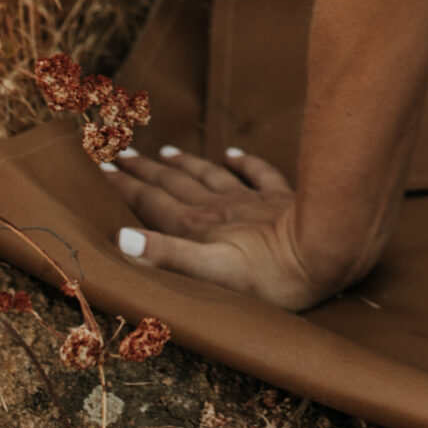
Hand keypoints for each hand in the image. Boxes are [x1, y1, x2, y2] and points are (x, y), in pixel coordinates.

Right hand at [102, 145, 360, 309]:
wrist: (326, 251)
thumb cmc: (270, 275)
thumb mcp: (211, 274)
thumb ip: (167, 256)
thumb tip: (122, 237)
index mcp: (199, 228)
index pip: (153, 202)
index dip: (125, 187)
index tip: (101, 168)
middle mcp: (220, 208)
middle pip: (175, 184)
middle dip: (144, 172)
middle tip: (119, 154)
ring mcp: (251, 201)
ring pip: (209, 175)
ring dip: (183, 164)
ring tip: (162, 152)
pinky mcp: (280, 199)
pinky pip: (256, 173)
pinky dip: (242, 162)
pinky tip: (232, 153)